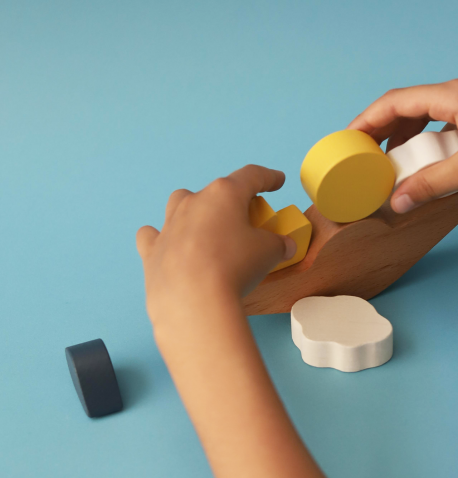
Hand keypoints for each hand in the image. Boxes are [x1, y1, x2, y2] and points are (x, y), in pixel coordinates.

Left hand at [136, 165, 295, 331]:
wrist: (194, 301)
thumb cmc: (235, 267)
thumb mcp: (270, 252)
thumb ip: (279, 244)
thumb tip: (285, 247)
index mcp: (224, 194)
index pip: (251, 176)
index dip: (268, 177)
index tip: (277, 180)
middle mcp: (193, 202)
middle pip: (215, 191)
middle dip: (231, 201)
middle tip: (246, 219)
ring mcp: (169, 225)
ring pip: (180, 204)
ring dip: (195, 211)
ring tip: (207, 228)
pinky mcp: (152, 250)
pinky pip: (153, 235)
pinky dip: (163, 238)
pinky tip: (171, 245)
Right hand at [348, 79, 457, 212]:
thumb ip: (429, 184)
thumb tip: (396, 201)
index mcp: (453, 94)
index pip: (396, 100)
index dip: (368, 118)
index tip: (349, 136)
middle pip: (407, 105)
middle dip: (382, 127)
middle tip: (362, 151)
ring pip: (423, 114)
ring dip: (403, 135)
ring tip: (389, 159)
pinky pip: (440, 124)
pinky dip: (424, 140)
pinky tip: (422, 159)